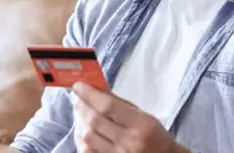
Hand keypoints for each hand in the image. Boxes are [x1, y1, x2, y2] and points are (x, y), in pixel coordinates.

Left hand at [72, 82, 188, 152]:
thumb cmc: (157, 138)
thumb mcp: (146, 117)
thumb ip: (122, 105)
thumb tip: (98, 91)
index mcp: (142, 125)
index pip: (108, 106)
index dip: (90, 94)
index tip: (79, 86)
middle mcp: (129, 142)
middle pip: (95, 121)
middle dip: (82, 106)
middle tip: (76, 98)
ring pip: (88, 137)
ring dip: (80, 123)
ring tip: (79, 113)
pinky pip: (88, 152)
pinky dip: (82, 141)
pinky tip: (83, 133)